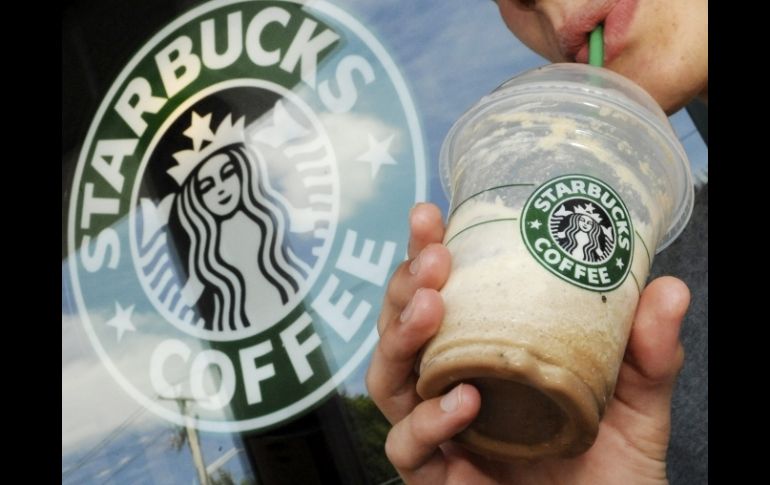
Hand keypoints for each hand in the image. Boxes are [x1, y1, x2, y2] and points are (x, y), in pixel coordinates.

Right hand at [366, 202, 689, 483]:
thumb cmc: (613, 466)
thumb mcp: (635, 399)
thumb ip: (647, 350)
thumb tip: (669, 288)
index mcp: (482, 355)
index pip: (438, 297)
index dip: (423, 256)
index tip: (431, 217)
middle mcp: (449, 387)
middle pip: (398, 331)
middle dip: (403, 287)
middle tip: (432, 260)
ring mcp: (438, 432)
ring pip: (386, 380)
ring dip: (400, 339)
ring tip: (431, 308)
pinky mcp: (436, 478)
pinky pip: (408, 447)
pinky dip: (427, 420)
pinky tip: (462, 398)